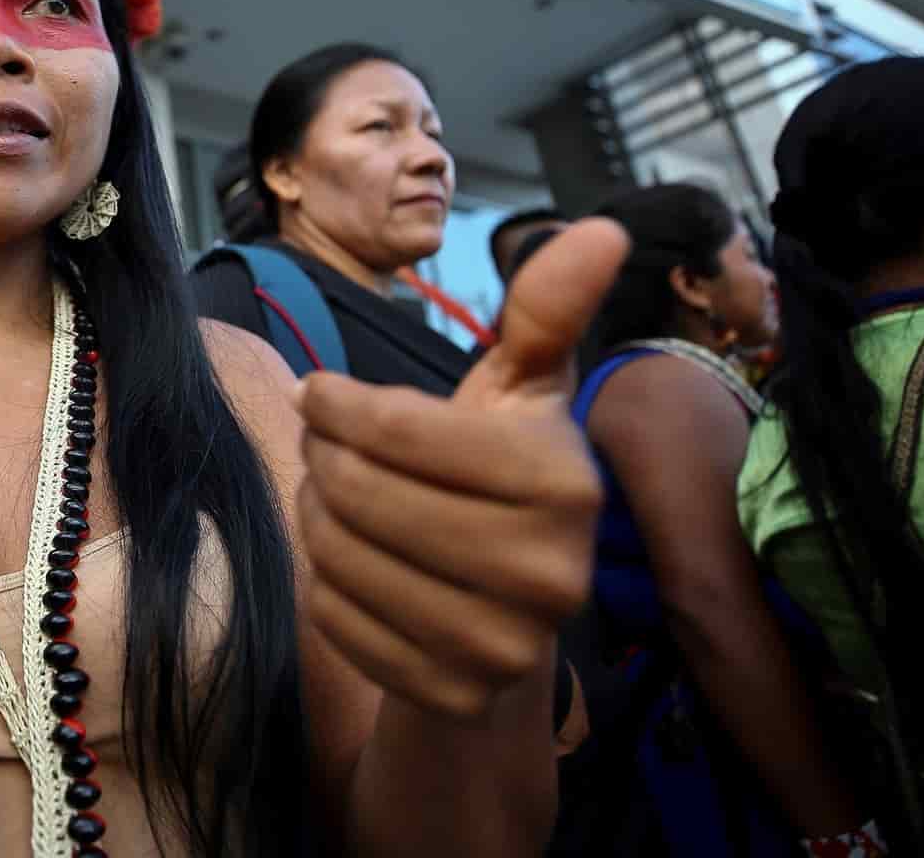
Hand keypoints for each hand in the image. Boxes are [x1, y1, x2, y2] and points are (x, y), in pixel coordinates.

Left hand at [296, 219, 627, 719]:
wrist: (502, 616)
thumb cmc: (497, 480)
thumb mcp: (520, 392)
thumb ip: (545, 312)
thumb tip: (607, 228)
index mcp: (565, 482)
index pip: (398, 430)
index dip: (338, 405)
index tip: (321, 394)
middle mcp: (549, 573)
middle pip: (358, 493)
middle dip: (323, 460)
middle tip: (326, 447)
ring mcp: (503, 646)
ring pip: (337, 555)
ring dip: (315, 515)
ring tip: (335, 498)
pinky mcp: (452, 695)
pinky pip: (333, 619)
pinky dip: (320, 583)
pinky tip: (349, 565)